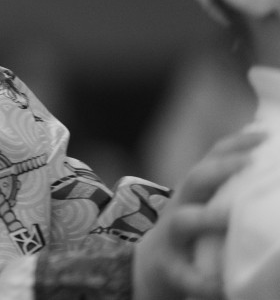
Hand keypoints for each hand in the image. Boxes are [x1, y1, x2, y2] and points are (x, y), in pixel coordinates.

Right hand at [132, 127, 264, 299]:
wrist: (154, 265)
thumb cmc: (194, 232)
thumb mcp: (205, 202)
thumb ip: (227, 186)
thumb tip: (266, 155)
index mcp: (194, 190)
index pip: (212, 158)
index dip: (236, 144)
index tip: (265, 135)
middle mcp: (180, 206)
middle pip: (195, 180)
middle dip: (221, 169)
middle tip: (252, 163)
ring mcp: (171, 236)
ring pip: (184, 221)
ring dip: (207, 218)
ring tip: (230, 218)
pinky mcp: (169, 268)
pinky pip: (186, 275)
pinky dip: (204, 281)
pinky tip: (224, 286)